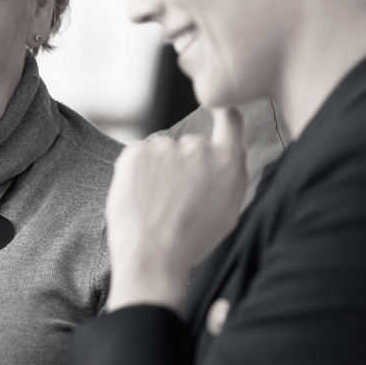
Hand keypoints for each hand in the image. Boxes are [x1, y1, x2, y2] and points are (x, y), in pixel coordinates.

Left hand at [105, 107, 246, 310]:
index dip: (223, 113)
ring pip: (161, 152)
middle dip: (183, 165)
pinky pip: (137, 156)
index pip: (230, 121)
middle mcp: (198, 146)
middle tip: (175, 198)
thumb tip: (226, 155)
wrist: (153, 256)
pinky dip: (136, 172)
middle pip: (190, 145)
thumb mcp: (229, 211)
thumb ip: (230, 176)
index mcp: (228, 161)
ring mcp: (164, 147)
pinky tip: (140, 197)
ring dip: (158, 169)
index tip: (219, 108)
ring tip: (156, 203)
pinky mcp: (135, 151)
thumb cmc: (192, 241)